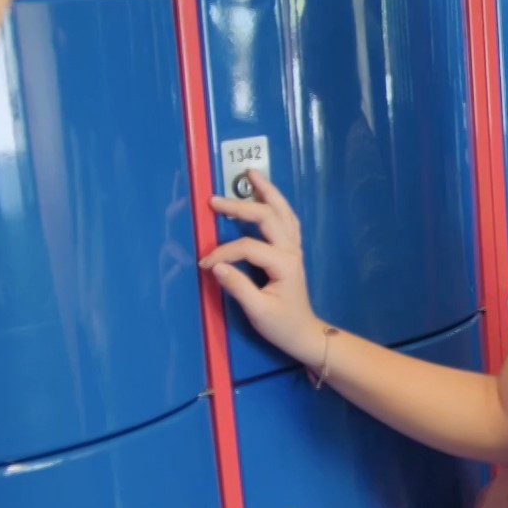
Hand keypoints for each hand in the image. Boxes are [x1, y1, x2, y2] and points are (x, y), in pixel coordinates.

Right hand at [200, 170, 328, 364]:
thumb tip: (215, 266)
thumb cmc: (282, 325)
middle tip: (214, 200)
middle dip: (240, 206)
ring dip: (267, 192)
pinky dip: (276, 204)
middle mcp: (291, 251)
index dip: (223, 253)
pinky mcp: (292, 251)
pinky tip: (266, 195)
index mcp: (284, 264)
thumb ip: (237, 287)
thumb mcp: (258, 311)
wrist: (304, 333)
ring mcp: (294, 249)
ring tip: (252, 174)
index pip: (247, 247)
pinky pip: (286, 220)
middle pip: (267, 217)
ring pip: (282, 212)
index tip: (204, 265)